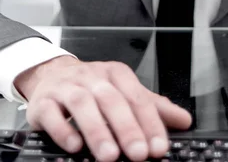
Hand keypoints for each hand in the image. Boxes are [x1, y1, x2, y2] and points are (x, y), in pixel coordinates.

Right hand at [14, 56, 191, 161]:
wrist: (51, 74)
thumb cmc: (92, 87)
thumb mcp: (124, 93)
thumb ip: (153, 108)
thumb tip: (184, 121)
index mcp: (116, 74)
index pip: (137, 97)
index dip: (150, 124)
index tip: (159, 148)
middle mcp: (91, 77)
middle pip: (112, 100)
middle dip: (127, 128)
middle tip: (138, 154)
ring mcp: (66, 87)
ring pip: (82, 104)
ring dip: (97, 130)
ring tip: (109, 156)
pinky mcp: (42, 102)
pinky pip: (51, 113)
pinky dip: (63, 130)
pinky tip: (75, 147)